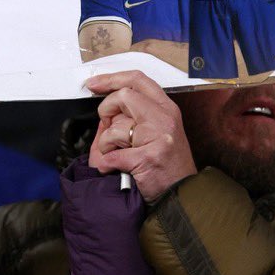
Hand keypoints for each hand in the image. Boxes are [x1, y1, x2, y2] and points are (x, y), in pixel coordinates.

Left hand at [85, 70, 196, 201]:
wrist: (180, 195)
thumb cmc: (166, 166)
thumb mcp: (156, 132)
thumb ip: (132, 116)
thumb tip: (105, 109)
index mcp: (165, 109)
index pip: (137, 79)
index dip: (111, 78)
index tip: (94, 83)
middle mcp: (164, 119)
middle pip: (123, 95)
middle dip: (105, 109)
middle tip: (106, 124)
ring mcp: (158, 138)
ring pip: (115, 127)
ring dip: (105, 144)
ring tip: (116, 154)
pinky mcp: (147, 159)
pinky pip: (111, 156)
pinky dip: (106, 164)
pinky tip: (114, 168)